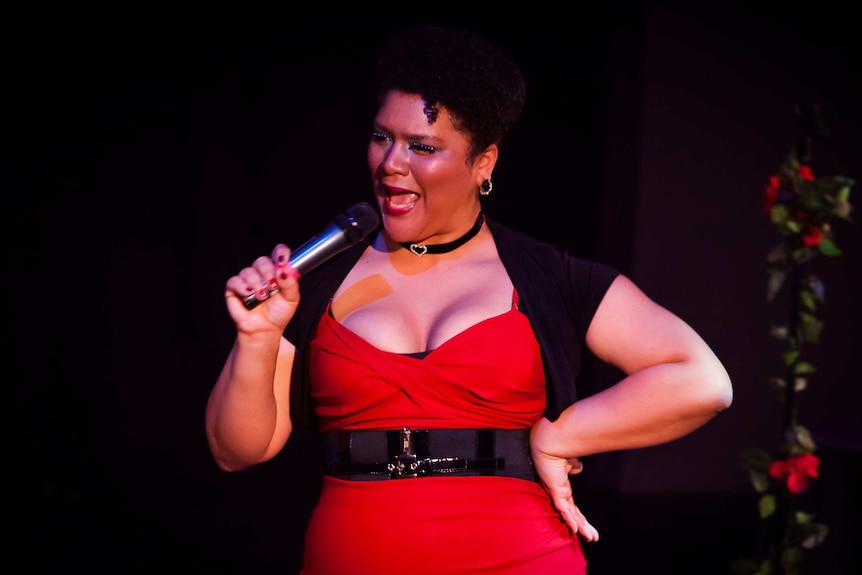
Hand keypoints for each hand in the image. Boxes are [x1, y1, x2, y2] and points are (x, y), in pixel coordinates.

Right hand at [224, 243, 300, 334]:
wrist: (265, 330)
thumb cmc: (278, 314)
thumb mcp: (292, 299)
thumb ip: (291, 284)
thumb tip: (283, 270)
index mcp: (276, 273)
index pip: (278, 254)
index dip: (280, 253)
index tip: (282, 261)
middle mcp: (261, 274)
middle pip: (262, 261)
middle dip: (268, 272)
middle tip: (272, 286)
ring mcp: (247, 280)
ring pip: (248, 271)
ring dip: (256, 284)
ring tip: (262, 297)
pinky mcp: (234, 289)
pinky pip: (234, 281)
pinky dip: (242, 286)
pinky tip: (249, 294)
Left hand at [530, 425, 599, 541]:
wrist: (549, 443)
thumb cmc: (557, 449)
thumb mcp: (570, 461)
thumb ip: (574, 467)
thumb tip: (577, 469)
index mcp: (562, 487)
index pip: (572, 506)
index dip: (580, 517)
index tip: (588, 526)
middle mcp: (559, 493)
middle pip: (573, 514)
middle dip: (584, 527)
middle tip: (593, 538)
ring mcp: (556, 493)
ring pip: (570, 515)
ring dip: (580, 527)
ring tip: (590, 538)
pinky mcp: (554, 490)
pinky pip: (562, 508)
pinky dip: (570, 519)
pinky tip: (575, 529)